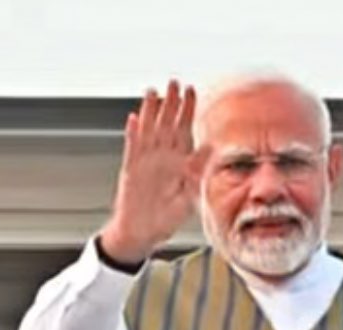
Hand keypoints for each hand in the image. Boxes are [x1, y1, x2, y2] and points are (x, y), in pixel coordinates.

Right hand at [100, 80, 211, 263]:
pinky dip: (133, 134)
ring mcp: (145, 162)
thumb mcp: (190, 196)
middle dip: (171, 103)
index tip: (193, 91)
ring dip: (150, 111)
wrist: (143, 233)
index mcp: (179, 162)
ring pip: (148, 130)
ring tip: (152, 92)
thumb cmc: (166, 217)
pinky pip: (131, 148)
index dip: (188, 110)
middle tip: (175, 82)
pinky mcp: (130, 170)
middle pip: (166, 124)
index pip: (184, 129)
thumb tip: (212, 153)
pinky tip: (134, 119)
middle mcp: (162, 158)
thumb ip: (199, 173)